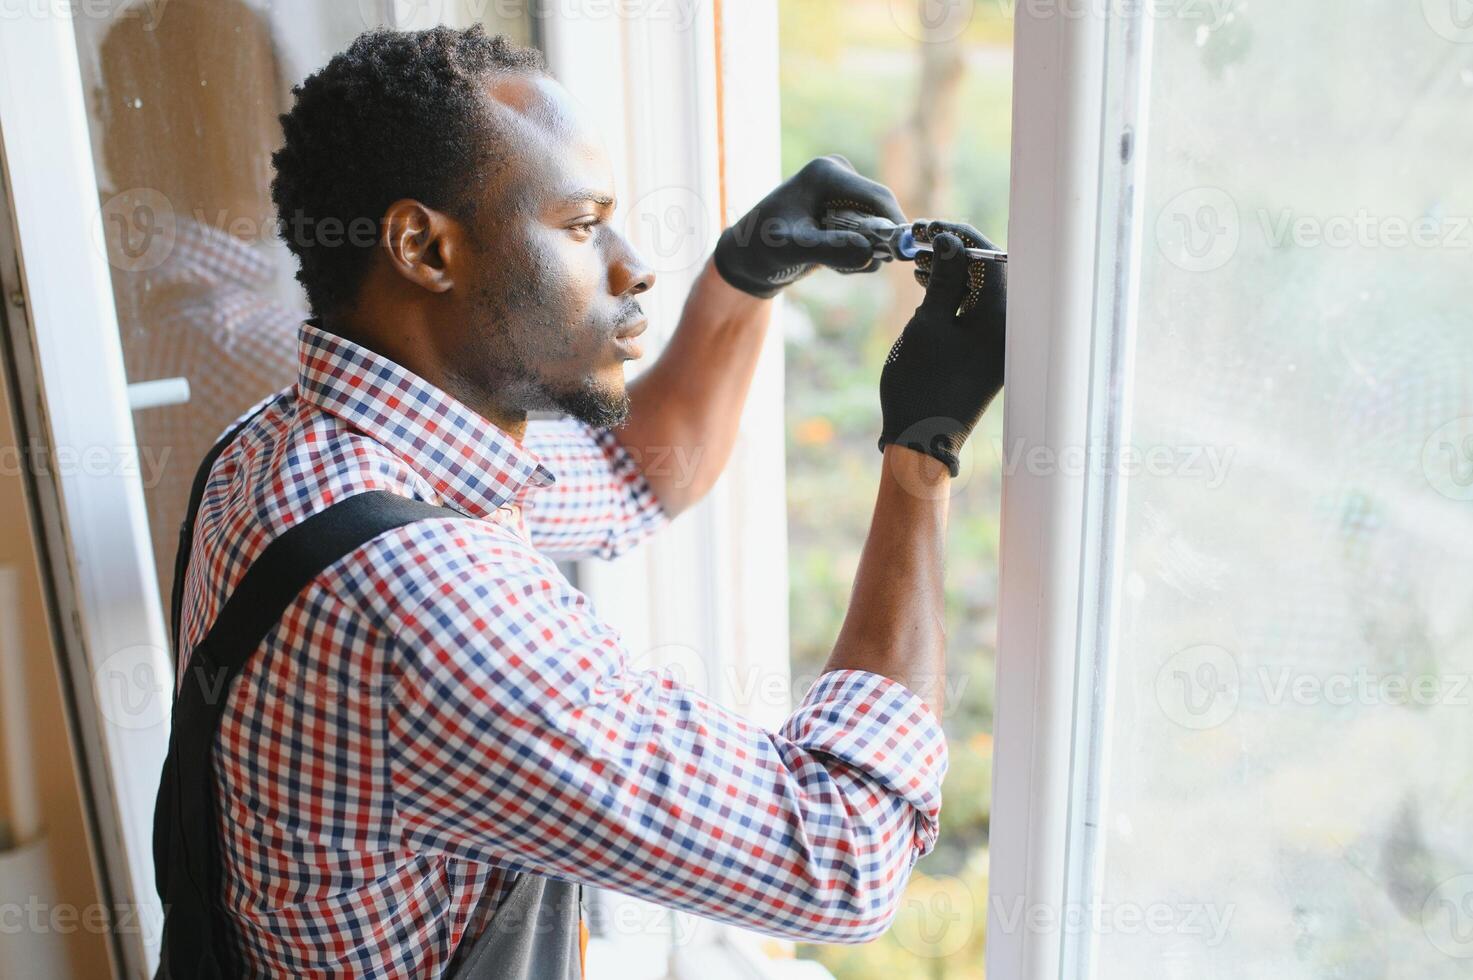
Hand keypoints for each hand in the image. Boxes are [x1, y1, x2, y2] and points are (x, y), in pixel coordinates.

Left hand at [712, 154, 905, 298]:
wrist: (746, 257)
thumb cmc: (761, 248)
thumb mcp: (791, 250)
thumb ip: (829, 250)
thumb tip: (870, 252)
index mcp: (827, 173)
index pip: (877, 197)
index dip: (894, 226)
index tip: (900, 256)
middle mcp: (839, 176)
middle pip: (881, 212)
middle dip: (874, 244)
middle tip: (849, 267)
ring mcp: (843, 193)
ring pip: (877, 227)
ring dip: (863, 252)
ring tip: (829, 263)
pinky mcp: (844, 210)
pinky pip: (868, 235)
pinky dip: (856, 252)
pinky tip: (830, 259)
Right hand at [877, 219, 1006, 477]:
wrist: (920, 441)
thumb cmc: (920, 384)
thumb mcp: (927, 324)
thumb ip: (945, 279)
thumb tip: (952, 241)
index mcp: (1001, 322)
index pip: (992, 260)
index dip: (962, 237)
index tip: (933, 227)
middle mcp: (1010, 331)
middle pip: (991, 273)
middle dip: (957, 252)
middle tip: (923, 241)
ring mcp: (1000, 344)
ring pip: (982, 291)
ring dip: (954, 272)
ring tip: (919, 262)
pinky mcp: (988, 353)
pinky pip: (977, 311)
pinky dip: (956, 295)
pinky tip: (928, 284)